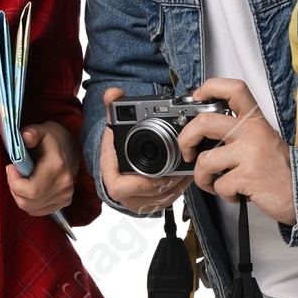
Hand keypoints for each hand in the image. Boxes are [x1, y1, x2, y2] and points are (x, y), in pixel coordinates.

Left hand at [7, 120, 79, 217]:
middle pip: (28, 202)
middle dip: (14, 189)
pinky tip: (29, 188)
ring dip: (20, 196)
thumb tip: (26, 138)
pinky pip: (38, 211)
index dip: (14, 183)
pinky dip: (29, 202)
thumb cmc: (51, 140)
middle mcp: (63, 185)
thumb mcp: (40, 130)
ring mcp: (65, 195)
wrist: (70, 148)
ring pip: (31, 208)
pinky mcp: (64, 202)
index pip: (30, 190)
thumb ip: (31, 133)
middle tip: (14, 174)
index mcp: (57, 167)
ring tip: (22, 179)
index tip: (11, 167)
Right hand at [98, 86, 192, 212]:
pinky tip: (184, 176)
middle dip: (167, 181)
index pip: (120, 188)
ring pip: (159, 199)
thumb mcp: (114, 126)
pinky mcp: (150, 204)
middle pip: (147, 194)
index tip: (157, 174)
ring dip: (175, 185)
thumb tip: (113, 93)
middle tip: (181, 167)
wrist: (118, 162)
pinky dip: (178, 189)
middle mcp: (124, 192)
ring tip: (186, 169)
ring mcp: (137, 201)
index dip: (138, 184)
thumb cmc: (116, 147)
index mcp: (112, 175)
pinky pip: (166, 201)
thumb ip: (114, 108)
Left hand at [177, 79, 296, 224]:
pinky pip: (219, 185)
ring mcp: (250, 154)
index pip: (233, 89)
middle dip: (186, 139)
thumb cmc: (279, 169)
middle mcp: (252, 132)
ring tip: (214, 182)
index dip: (210, 87)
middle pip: (205, 122)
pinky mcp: (248, 176)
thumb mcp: (262, 139)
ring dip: (203, 178)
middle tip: (189, 151)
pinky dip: (223, 194)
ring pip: (205, 161)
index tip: (197, 96)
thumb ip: (238, 131)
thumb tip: (204, 132)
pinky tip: (235, 192)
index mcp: (254, 121)